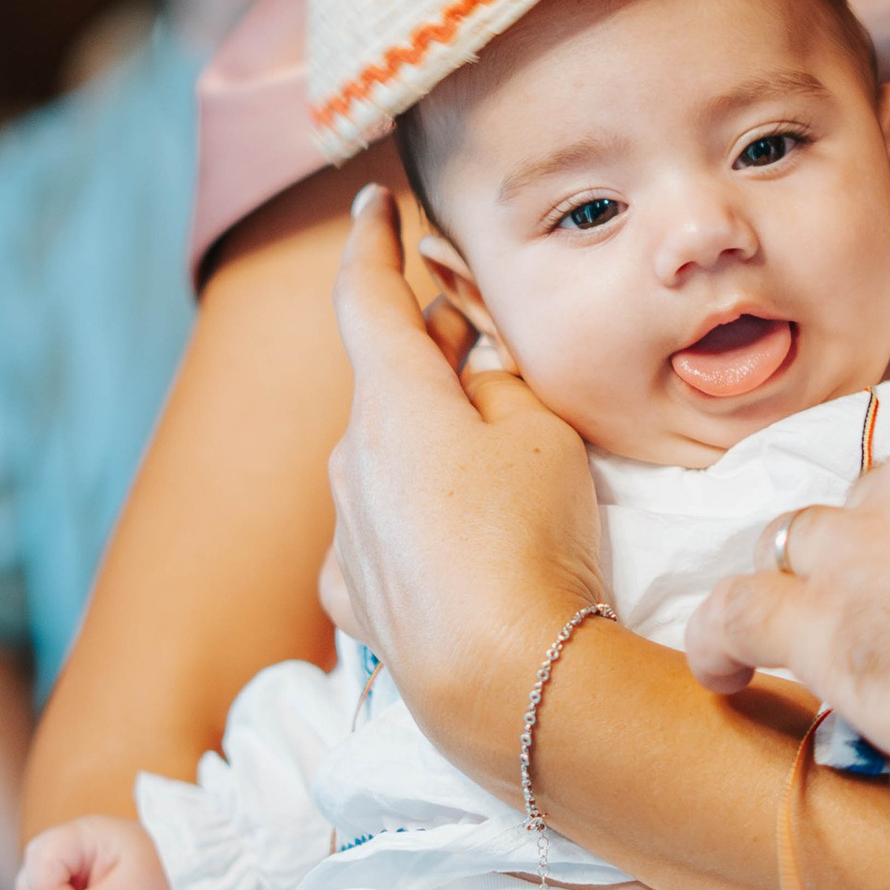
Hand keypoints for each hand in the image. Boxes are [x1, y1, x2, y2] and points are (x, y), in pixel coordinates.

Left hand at [325, 184, 604, 784]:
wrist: (503, 685)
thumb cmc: (528, 539)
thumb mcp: (542, 434)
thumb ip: (503, 383)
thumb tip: (474, 367)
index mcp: (390, 402)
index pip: (365, 296)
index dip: (370, 242)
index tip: (371, 204)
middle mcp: (350, 462)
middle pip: (385, 381)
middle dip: (427, 349)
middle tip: (473, 328)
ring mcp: (348, 535)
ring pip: (384, 457)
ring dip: (428, 436)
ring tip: (495, 445)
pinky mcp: (357, 600)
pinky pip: (383, 532)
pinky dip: (418, 515)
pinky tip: (463, 538)